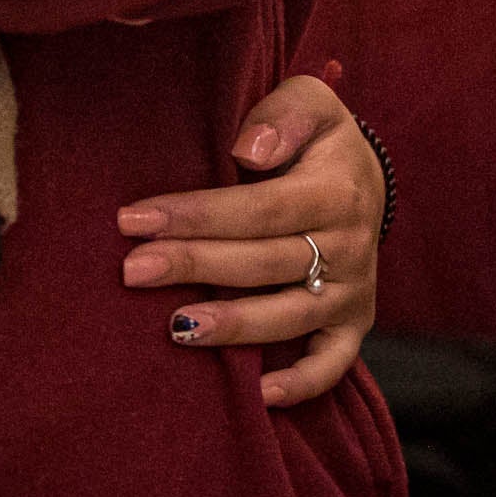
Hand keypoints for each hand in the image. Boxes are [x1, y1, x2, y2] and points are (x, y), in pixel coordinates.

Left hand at [117, 73, 382, 408]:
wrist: (363, 176)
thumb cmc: (316, 137)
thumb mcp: (310, 101)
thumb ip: (282, 115)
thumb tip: (250, 151)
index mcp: (337, 191)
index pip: (260, 208)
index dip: (196, 215)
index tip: (134, 220)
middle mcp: (350, 246)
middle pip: (264, 262)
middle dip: (194, 266)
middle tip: (132, 271)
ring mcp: (352, 290)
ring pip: (290, 316)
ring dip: (233, 325)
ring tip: (176, 327)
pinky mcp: (353, 323)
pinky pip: (333, 363)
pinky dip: (302, 383)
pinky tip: (259, 394)